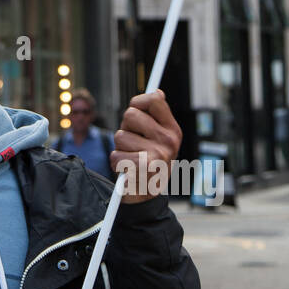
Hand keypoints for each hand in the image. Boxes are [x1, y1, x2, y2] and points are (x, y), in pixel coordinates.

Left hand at [111, 89, 181, 203]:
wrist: (147, 196)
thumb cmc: (148, 162)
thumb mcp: (157, 138)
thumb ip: (155, 116)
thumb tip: (157, 92)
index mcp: (173, 130)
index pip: (154, 99)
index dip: (139, 102)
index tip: (136, 111)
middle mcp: (169, 140)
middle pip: (130, 114)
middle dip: (125, 129)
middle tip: (133, 144)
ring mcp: (158, 154)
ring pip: (120, 135)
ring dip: (119, 148)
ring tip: (131, 158)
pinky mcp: (144, 168)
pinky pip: (115, 155)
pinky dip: (116, 163)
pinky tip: (127, 170)